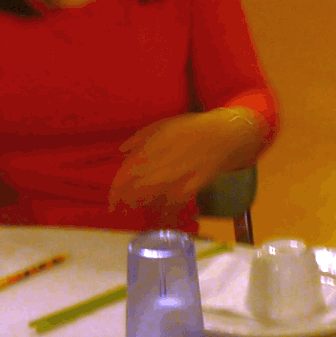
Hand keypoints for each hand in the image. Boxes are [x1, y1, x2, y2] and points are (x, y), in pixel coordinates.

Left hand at [110, 111, 255, 212]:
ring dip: (141, 206)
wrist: (223, 134)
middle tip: (119, 210)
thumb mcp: (162, 125)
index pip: (127, 172)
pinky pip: (174, 201)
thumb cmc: (191, 128)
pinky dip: (164, 208)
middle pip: (137, 188)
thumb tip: (121, 151)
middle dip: (125, 202)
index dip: (116, 190)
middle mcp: (162, 161)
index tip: (111, 201)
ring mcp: (178, 174)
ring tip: (135, 211)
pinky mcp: (193, 185)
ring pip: (153, 196)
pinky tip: (160, 211)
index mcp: (152, 146)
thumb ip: (140, 138)